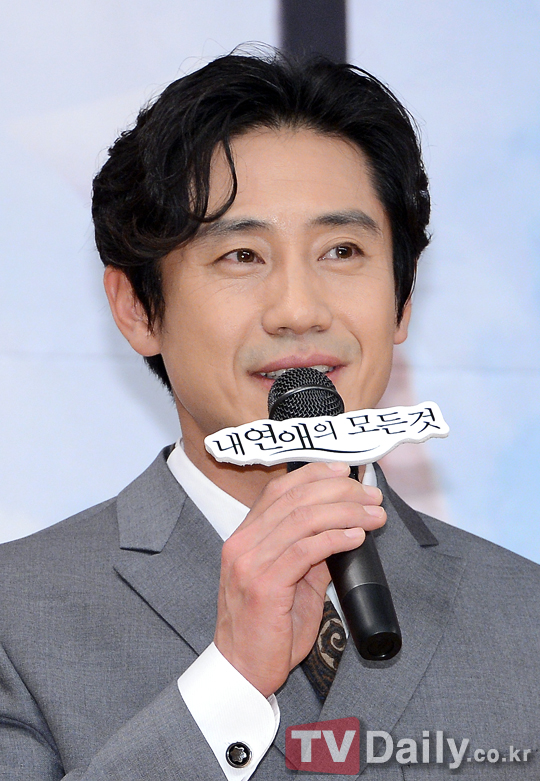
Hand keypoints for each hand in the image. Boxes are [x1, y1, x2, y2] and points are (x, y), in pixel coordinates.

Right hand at [214, 461, 385, 696]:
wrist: (242, 671)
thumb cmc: (267, 629)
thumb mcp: (290, 582)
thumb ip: (309, 552)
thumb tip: (342, 527)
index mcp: (245, 537)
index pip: (279, 490)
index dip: (314, 475)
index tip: (345, 471)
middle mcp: (242, 544)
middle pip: (294, 499)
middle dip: (339, 491)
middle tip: (370, 497)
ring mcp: (249, 563)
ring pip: (302, 520)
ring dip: (345, 512)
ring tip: (373, 516)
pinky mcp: (263, 585)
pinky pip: (304, 551)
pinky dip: (335, 538)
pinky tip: (356, 537)